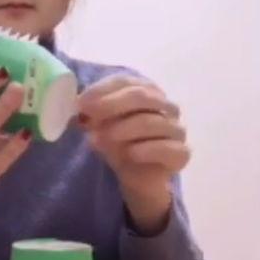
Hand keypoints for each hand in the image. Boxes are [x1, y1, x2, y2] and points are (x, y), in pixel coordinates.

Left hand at [77, 74, 190, 230]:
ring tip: (99, 140)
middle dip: (112, 104)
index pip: (126, 82)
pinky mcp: (182, 153)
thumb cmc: (120, 144)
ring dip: (123, 129)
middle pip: (142, 96)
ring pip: (153, 121)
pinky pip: (167, 148)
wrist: (137, 177)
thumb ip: (92, 114)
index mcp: (147, 92)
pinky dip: (146, 149)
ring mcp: (176, 129)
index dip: (103, 90)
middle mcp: (166, 106)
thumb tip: (77, 105)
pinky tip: (130, 154)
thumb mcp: (100, 127)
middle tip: (89, 114)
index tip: (81, 102)